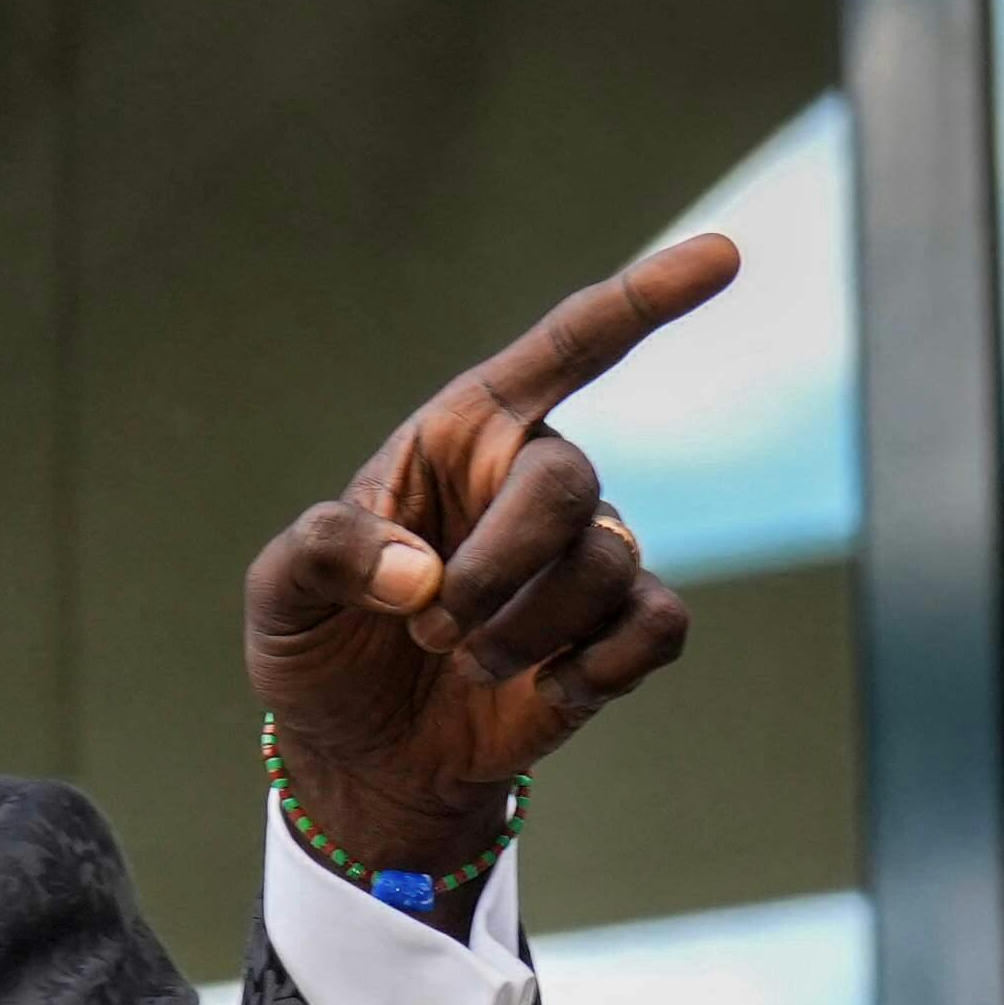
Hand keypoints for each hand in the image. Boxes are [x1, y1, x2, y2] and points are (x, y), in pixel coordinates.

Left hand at [249, 233, 735, 873]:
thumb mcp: (281, 594)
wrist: (360, 751)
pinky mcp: (619, 628)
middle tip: (431, 626)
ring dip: (520, 632)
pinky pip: (658, 626)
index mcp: (464, 436)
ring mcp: (586, 552)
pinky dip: (595, 668)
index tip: (722, 253)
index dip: (642, 299)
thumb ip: (322, 553)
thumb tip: (419, 573)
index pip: (566, 347)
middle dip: (498, 567)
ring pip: (607, 563)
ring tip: (461, 660)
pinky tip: (544, 688)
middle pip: (569, 483)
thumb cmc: (324, 647)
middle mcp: (536, 478)